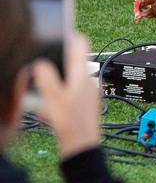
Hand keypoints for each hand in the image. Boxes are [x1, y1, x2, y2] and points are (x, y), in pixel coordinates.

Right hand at [34, 33, 101, 159]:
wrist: (83, 149)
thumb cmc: (72, 125)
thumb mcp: (54, 99)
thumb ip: (46, 78)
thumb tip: (41, 62)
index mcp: (82, 74)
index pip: (80, 43)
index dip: (67, 34)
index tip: (55, 32)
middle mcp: (88, 80)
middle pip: (69, 62)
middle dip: (53, 66)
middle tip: (40, 75)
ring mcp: (86, 92)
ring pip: (66, 80)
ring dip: (52, 86)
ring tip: (44, 101)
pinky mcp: (83, 104)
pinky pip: (66, 95)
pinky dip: (55, 100)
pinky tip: (48, 113)